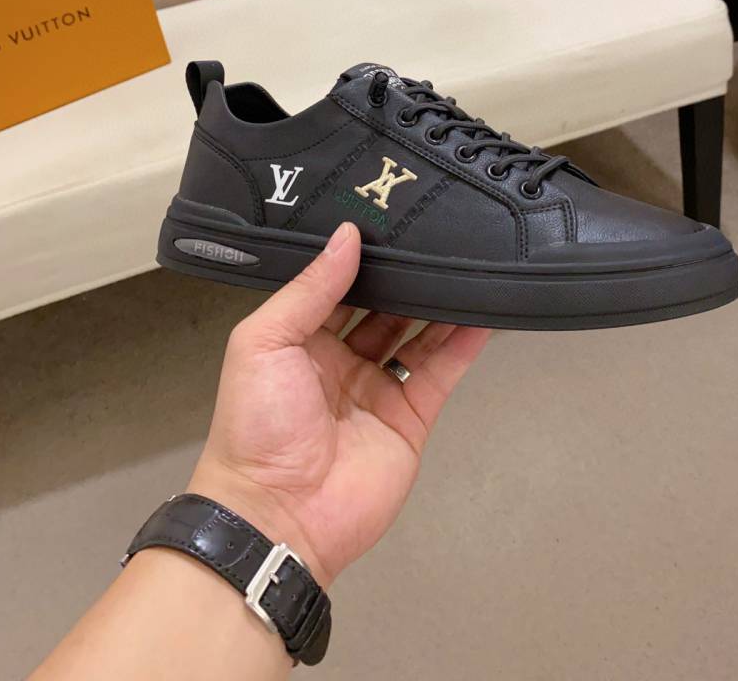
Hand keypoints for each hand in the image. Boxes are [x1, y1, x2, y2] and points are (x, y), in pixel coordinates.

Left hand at [189, 222, 489, 587]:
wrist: (277, 516)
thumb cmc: (256, 424)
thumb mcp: (264, 342)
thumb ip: (309, 289)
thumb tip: (346, 236)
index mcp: (299, 341)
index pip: (336, 288)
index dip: (360, 258)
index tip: (388, 221)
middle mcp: (340, 361)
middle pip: (382, 308)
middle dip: (404, 277)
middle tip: (433, 235)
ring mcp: (378, 390)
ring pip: (416, 335)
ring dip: (438, 304)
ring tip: (465, 264)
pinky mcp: (411, 419)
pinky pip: (440, 372)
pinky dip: (462, 343)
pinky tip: (481, 312)